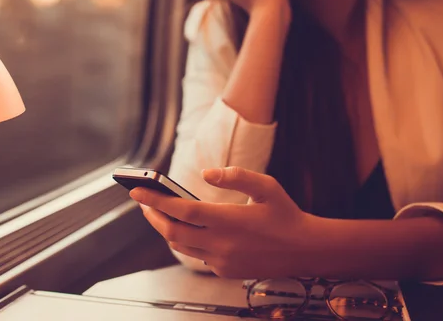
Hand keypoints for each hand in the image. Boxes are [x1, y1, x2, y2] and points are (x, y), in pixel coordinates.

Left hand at [130, 167, 316, 278]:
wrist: (306, 250)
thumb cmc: (285, 214)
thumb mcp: (266, 186)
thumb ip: (236, 175)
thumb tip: (206, 172)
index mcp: (228, 220)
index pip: (181, 210)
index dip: (155, 200)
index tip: (136, 191)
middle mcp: (221, 244)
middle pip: (173, 231)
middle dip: (153, 217)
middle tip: (144, 202)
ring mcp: (221, 261)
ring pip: (181, 246)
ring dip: (167, 230)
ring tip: (161, 214)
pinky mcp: (225, 271)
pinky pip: (197, 256)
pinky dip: (187, 242)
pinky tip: (189, 229)